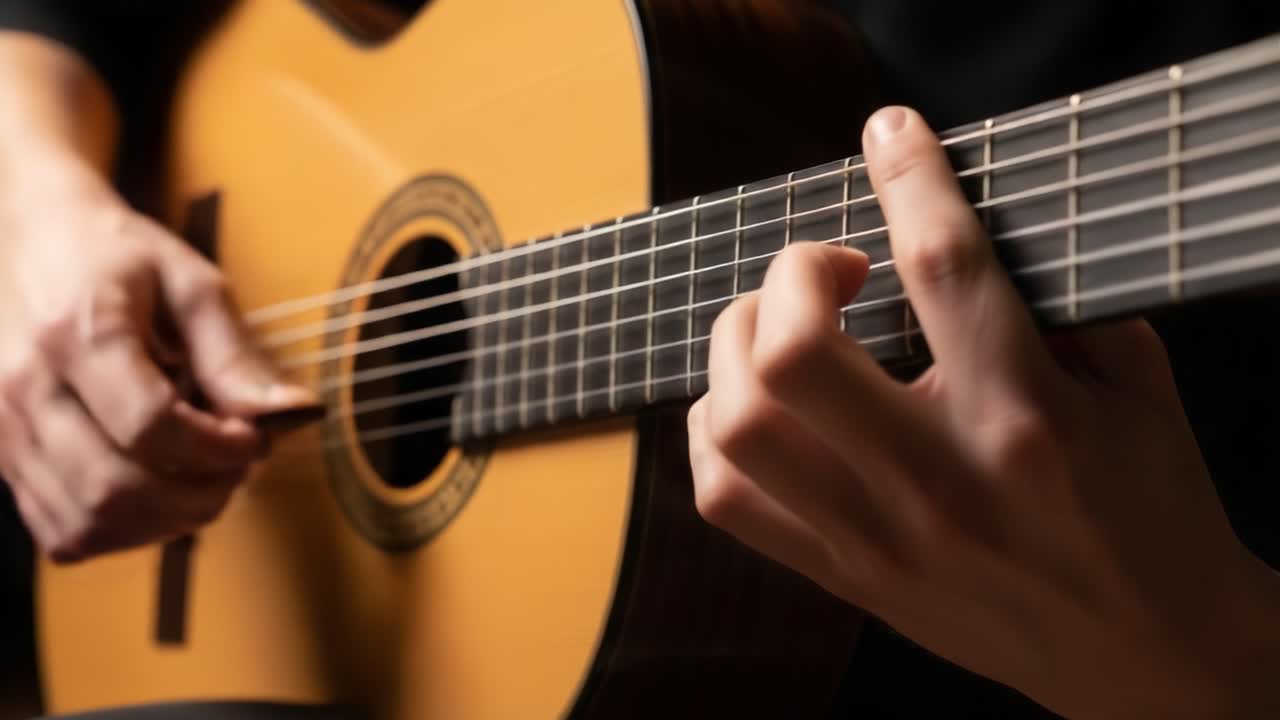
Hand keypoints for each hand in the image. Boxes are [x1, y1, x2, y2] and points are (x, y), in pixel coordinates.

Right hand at [0, 170, 316, 562]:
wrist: (27, 231)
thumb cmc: (112, 253)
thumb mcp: (189, 282)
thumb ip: (233, 354)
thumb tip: (289, 414)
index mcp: (77, 333)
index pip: (151, 428)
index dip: (217, 450)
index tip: (255, 439)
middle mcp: (24, 388)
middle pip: (115, 488)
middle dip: (198, 495)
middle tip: (237, 467)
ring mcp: (3, 429)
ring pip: (86, 524)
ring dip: (163, 523)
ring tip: (203, 482)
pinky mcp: (2, 457)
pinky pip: (61, 532)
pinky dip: (121, 532)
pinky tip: (157, 496)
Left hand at [688, 106, 1279, 717]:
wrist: (1147, 658)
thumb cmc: (1152, 518)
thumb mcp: (1140, 394)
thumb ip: (1060, 308)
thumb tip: (963, 234)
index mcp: (1026, 422)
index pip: (943, 270)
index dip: (907, 181)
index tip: (889, 135)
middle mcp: (938, 482)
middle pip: (792, 350)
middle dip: (793, 272)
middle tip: (832, 270)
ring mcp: (878, 537)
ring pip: (738, 424)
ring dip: (735, 346)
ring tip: (779, 331)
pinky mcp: (845, 576)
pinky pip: (726, 498)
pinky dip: (715, 428)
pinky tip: (756, 405)